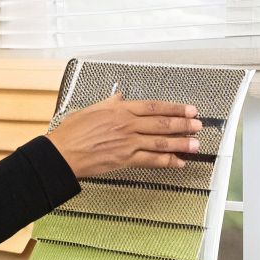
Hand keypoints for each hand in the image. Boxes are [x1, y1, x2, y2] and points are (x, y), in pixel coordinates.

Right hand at [45, 93, 203, 178]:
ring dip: (181, 143)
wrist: (62, 153)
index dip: (174, 108)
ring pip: (160, 141)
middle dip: (183, 124)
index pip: (154, 106)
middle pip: (162, 123)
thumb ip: (109, 103)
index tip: (188, 109)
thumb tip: (119, 97)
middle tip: (198, 126)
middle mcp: (127, 124)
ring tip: (195, 144)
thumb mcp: (90, 109)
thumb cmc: (71, 132)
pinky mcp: (125, 159)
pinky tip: (178, 162)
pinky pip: (151, 160)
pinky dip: (167, 161)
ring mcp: (128, 143)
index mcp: (120, 110)